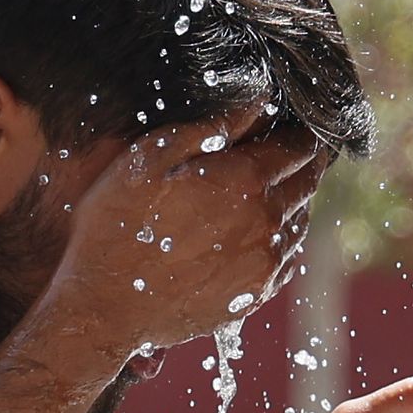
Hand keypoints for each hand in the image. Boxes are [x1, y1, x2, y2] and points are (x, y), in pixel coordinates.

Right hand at [50, 108, 324, 351]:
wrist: (104, 309)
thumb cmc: (116, 226)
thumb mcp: (148, 158)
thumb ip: (210, 127)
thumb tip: (259, 104)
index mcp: (246, 181)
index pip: (300, 146)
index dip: (301, 130)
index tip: (293, 124)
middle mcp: (267, 222)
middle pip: (308, 182)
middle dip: (304, 162)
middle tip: (293, 150)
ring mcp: (265, 263)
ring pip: (300, 221)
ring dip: (293, 201)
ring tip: (272, 189)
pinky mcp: (257, 294)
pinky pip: (287, 258)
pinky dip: (282, 239)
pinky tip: (259, 232)